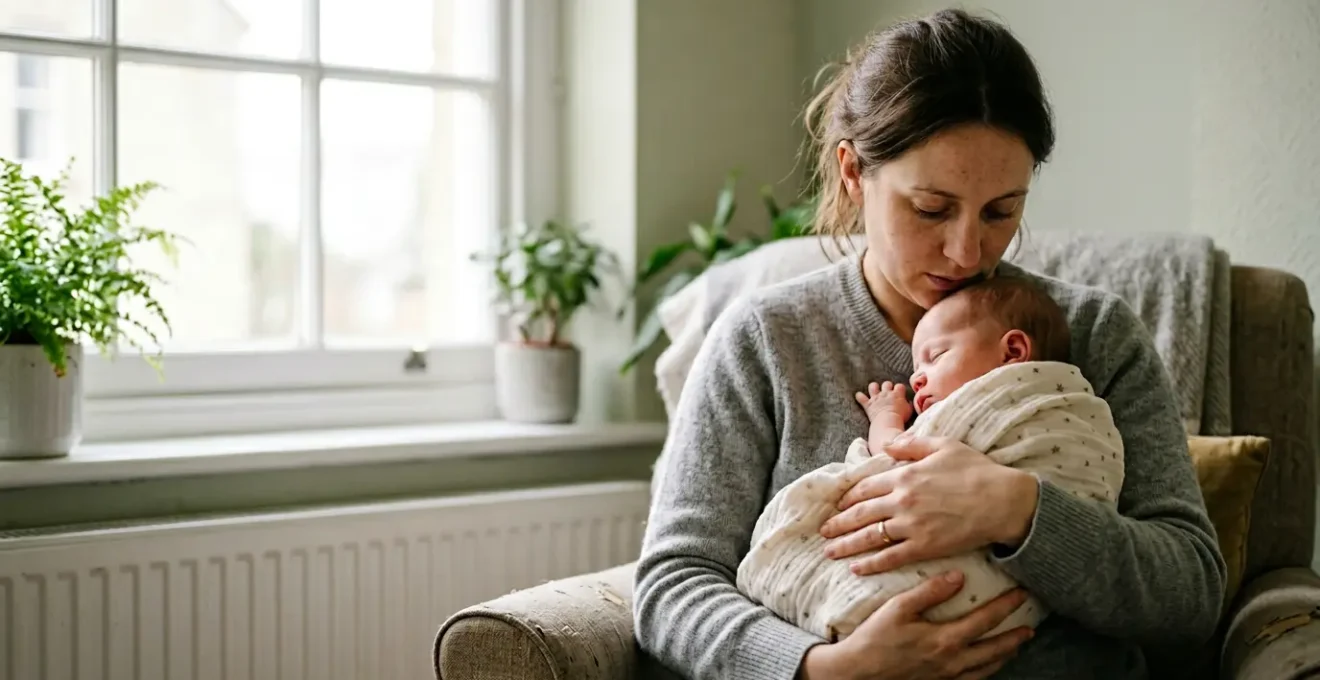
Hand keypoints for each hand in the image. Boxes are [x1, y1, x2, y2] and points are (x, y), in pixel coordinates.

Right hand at [798, 571, 1033, 679]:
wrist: (858, 673)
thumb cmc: (874, 638)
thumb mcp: (897, 608)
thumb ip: (929, 592)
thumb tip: (957, 576)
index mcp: (944, 639)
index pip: (984, 620)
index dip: (1006, 606)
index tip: (1021, 594)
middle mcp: (952, 661)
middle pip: (994, 649)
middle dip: (1014, 636)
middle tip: (1030, 626)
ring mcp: (947, 677)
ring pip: (987, 668)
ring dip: (1004, 655)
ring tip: (1016, 645)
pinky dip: (986, 672)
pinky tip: (987, 665)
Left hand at [819, 435, 1039, 574]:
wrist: (1003, 501)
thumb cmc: (976, 470)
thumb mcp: (943, 445)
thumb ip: (911, 444)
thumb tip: (887, 445)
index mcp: (904, 476)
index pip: (866, 488)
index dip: (849, 497)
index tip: (838, 505)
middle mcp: (902, 501)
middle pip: (860, 514)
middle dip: (838, 523)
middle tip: (823, 531)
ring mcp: (911, 525)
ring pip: (869, 537)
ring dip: (846, 545)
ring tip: (830, 551)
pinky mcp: (924, 547)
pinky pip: (891, 558)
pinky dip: (871, 564)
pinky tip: (856, 568)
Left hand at [855, 381, 911, 426]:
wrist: (888, 421)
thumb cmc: (900, 417)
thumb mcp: (909, 411)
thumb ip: (909, 404)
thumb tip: (908, 402)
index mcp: (897, 394)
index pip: (899, 386)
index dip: (900, 389)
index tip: (900, 393)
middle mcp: (886, 393)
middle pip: (886, 383)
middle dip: (887, 386)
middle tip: (888, 391)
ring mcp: (876, 398)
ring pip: (873, 386)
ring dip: (874, 387)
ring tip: (874, 390)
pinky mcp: (868, 404)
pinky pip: (861, 398)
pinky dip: (859, 396)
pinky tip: (858, 396)